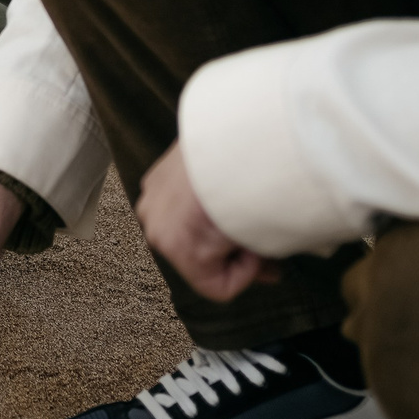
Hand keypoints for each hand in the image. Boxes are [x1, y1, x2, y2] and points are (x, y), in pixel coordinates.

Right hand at [137, 142, 281, 302]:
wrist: (235, 131)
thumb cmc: (247, 184)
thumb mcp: (261, 237)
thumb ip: (258, 260)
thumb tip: (267, 266)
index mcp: (179, 248)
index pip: (219, 288)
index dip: (248, 275)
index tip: (263, 254)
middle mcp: (157, 227)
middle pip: (200, 258)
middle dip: (230, 251)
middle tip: (261, 241)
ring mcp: (152, 199)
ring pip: (189, 232)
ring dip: (213, 227)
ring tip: (240, 209)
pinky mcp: (155, 176)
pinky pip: (179, 205)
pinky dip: (200, 203)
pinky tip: (221, 190)